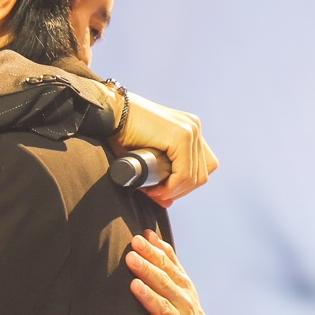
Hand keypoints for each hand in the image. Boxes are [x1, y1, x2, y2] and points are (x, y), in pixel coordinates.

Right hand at [114, 92, 218, 207]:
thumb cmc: (121, 133)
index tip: (161, 192)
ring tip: (156, 193)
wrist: (111, 113)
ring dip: (177, 190)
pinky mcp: (181, 136)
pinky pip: (185, 172)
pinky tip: (158, 190)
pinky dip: (173, 186)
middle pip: (203, 172)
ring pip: (197, 175)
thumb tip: (168, 201)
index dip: (184, 185)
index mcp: (190, 129)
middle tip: (158, 195)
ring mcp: (191, 130)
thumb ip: (160, 175)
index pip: (201, 166)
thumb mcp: (147, 156)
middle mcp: (194, 127)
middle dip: (181, 190)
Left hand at [127, 230, 221, 314]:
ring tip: (134, 285)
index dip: (155, 253)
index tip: (139, 239)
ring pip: (165, 308)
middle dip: (148, 269)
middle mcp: (184, 304)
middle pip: (164, 284)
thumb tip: (149, 234)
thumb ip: (167, 262)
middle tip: (131, 256)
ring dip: (150, 297)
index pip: (168, 267)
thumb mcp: (180, 287)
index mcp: (183, 288)